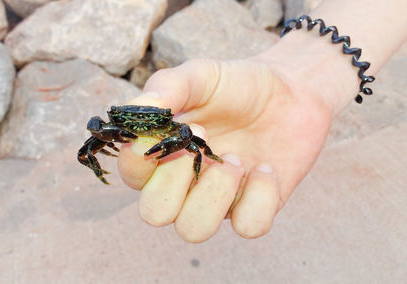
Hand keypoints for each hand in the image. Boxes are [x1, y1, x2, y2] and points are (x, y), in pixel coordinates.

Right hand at [118, 58, 332, 241]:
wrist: (291, 91)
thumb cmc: (237, 84)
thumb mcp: (201, 75)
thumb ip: (169, 85)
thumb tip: (142, 105)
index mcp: (163, 153)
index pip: (131, 174)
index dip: (141, 159)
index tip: (171, 127)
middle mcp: (184, 183)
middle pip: (155, 213)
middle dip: (174, 182)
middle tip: (203, 139)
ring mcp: (218, 199)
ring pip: (194, 229)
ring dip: (214, 194)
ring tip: (237, 159)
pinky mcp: (254, 207)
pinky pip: (248, 226)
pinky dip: (259, 198)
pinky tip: (266, 168)